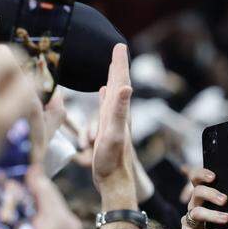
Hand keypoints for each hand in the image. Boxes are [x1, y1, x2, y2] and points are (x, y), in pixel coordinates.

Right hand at [90, 44, 135, 206]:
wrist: (113, 182)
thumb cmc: (112, 162)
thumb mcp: (114, 135)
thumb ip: (119, 111)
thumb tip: (124, 86)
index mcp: (120, 112)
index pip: (121, 81)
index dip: (119, 63)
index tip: (119, 45)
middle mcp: (119, 114)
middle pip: (119, 83)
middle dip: (118, 65)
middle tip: (118, 48)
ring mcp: (113, 122)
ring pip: (112, 94)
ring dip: (112, 78)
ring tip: (112, 65)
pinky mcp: (107, 130)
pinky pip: (106, 107)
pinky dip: (105, 96)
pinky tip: (103, 92)